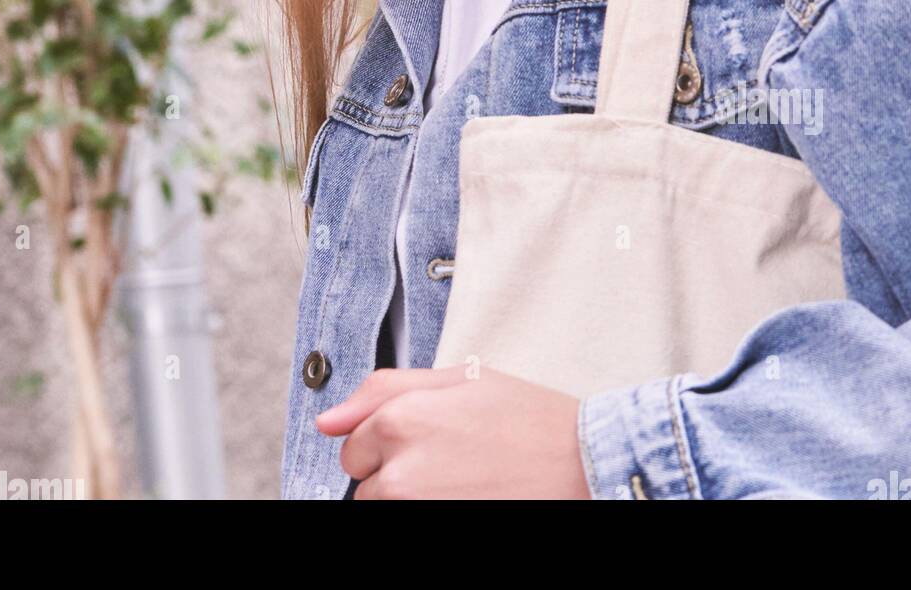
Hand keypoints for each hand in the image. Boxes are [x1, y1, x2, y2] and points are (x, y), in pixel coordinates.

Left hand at [315, 365, 590, 499]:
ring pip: (384, 507)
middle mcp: (398, 471)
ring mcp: (415, 508)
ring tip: (462, 480)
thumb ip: (383, 390)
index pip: (353, 444)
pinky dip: (430, 510)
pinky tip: (466, 495)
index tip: (426, 439)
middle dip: (393, 473)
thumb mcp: (460, 380)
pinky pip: (408, 524)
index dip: (386, 441)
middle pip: (365, 484)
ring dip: (412, 497)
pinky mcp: (433, 530)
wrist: (584, 465)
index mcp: (400, 419)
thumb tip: (326, 420)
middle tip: (448, 459)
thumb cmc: (530, 419)